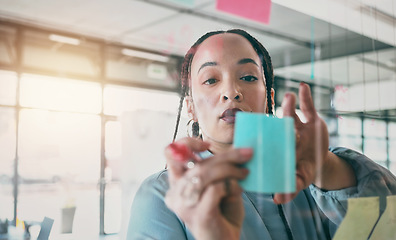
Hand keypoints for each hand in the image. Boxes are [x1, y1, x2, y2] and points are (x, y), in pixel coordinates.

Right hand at [164, 137, 251, 238]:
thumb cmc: (222, 214)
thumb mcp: (217, 186)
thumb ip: (217, 170)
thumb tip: (235, 149)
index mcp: (177, 184)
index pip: (170, 153)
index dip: (187, 143)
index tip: (207, 145)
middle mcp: (176, 194)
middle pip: (197, 164)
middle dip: (226, 156)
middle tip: (246, 153)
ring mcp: (185, 206)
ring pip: (205, 174)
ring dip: (230, 169)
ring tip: (245, 171)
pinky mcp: (199, 215)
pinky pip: (216, 189)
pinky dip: (231, 185)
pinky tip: (240, 189)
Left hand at [274, 83, 328, 203]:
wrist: (319, 161)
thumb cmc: (304, 169)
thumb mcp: (300, 179)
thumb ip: (290, 188)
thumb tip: (277, 200)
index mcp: (280, 146)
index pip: (269, 140)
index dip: (262, 136)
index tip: (253, 132)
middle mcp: (286, 134)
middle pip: (278, 124)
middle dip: (275, 120)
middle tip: (270, 115)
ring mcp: (298, 126)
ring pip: (291, 113)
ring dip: (289, 104)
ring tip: (289, 96)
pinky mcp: (311, 120)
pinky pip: (308, 106)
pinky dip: (306, 97)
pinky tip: (303, 87)